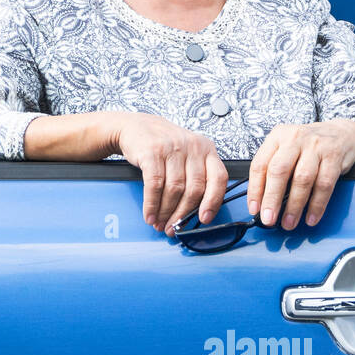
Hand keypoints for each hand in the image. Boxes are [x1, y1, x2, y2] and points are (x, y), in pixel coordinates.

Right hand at [112, 113, 227, 235]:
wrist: (136, 126)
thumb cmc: (164, 145)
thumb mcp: (188, 153)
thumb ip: (197, 176)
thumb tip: (198, 212)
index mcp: (206, 149)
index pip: (218, 179)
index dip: (213, 202)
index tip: (204, 219)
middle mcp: (192, 147)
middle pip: (194, 189)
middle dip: (183, 214)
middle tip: (174, 228)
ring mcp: (172, 148)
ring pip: (174, 190)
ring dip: (166, 212)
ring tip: (159, 223)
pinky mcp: (152, 152)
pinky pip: (155, 185)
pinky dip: (152, 204)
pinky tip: (150, 214)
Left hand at [246, 119, 354, 229]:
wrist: (343, 133)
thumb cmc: (309, 146)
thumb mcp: (287, 147)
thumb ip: (273, 168)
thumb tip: (262, 201)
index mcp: (278, 136)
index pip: (260, 165)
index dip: (255, 190)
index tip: (254, 208)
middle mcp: (295, 138)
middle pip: (279, 171)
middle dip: (272, 199)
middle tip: (269, 218)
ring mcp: (316, 146)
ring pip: (302, 180)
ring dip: (295, 206)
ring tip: (289, 222)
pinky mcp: (334, 156)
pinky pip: (324, 185)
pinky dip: (317, 205)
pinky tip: (310, 217)